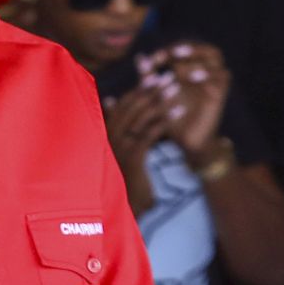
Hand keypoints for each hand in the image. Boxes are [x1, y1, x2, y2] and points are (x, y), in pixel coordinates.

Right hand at [103, 86, 168, 212]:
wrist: (124, 209)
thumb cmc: (123, 177)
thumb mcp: (118, 149)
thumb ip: (116, 125)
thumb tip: (111, 99)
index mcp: (104, 133)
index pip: (121, 104)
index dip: (138, 88)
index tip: (153, 75)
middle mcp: (108, 138)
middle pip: (131, 106)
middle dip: (150, 89)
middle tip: (168, 76)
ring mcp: (118, 148)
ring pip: (141, 116)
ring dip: (160, 100)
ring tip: (175, 89)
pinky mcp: (132, 158)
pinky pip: (150, 133)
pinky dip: (165, 119)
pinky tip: (179, 110)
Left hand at [141, 43, 230, 160]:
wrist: (186, 141)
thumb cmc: (171, 116)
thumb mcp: (157, 96)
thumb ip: (149, 77)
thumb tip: (140, 57)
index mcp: (192, 68)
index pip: (186, 48)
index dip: (170, 49)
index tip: (153, 59)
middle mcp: (207, 72)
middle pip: (206, 48)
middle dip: (190, 48)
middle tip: (174, 53)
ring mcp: (216, 81)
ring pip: (214, 59)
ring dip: (197, 60)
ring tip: (180, 69)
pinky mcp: (221, 94)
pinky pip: (220, 77)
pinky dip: (208, 74)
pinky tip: (194, 78)